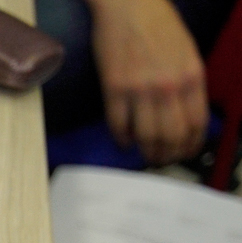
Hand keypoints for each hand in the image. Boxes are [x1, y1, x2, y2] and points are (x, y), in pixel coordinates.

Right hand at [89, 0, 208, 164]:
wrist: (129, 5)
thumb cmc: (157, 24)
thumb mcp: (187, 52)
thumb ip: (188, 83)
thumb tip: (183, 113)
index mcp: (192, 75)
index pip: (196, 123)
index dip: (190, 145)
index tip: (184, 152)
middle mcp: (168, 85)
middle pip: (171, 136)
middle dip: (166, 154)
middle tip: (161, 158)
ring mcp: (140, 88)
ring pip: (146, 136)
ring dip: (145, 151)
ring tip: (143, 153)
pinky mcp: (114, 88)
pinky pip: (119, 124)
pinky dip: (122, 138)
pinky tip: (124, 139)